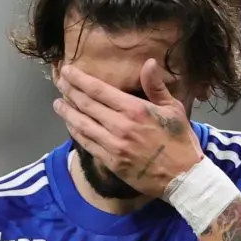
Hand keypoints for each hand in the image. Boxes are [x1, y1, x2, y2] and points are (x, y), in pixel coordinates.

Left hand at [53, 59, 203, 197]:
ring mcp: (113, 145)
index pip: (99, 90)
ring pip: (82, 125)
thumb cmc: (179, 141)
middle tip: (58, 83)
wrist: (182, 177)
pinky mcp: (111, 162)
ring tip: (57, 103)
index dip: (79, 80)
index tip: (67, 71)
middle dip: (69, 92)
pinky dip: (76, 132)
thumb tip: (148, 62)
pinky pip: (87, 144)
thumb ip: (156, 86)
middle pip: (86, 105)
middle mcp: (120, 126)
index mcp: (134, 109)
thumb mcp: (173, 109)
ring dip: (67, 113)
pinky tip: (71, 124)